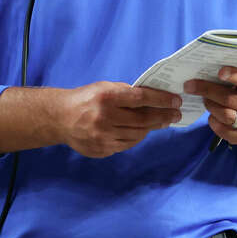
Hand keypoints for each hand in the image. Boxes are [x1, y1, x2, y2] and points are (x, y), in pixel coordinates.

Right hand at [61, 82, 182, 157]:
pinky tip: (143, 131)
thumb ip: (126, 93)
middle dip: (163, 116)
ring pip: (138, 134)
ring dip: (153, 127)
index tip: (175, 101)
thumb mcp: (104, 87)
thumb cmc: (85, 99)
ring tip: (162, 121)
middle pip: (143, 119)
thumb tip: (152, 97)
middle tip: (176, 114)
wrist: (60, 118)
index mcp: (107, 97)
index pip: (141, 98)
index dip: (161, 100)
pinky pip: (127, 144)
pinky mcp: (102, 149)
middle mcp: (106, 117)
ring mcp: (104, 136)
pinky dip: (137, 137)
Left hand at [183, 66, 236, 147]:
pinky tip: (212, 114)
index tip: (219, 72)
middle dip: (207, 90)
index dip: (235, 76)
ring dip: (210, 105)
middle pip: (230, 99)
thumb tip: (213, 64)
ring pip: (225, 115)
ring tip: (204, 99)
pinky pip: (223, 131)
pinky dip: (213, 121)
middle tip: (190, 85)